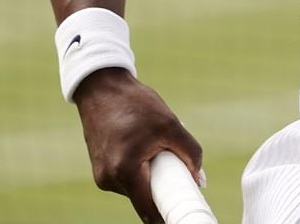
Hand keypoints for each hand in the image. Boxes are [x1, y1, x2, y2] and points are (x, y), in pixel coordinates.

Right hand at [74, 68, 203, 223]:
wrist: (102, 87)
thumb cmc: (134, 103)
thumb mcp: (170, 124)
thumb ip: (190, 152)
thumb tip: (198, 179)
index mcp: (124, 171)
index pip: (149, 210)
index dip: (169, 213)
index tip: (183, 209)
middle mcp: (108, 179)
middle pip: (145, 198)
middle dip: (162, 185)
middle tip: (172, 162)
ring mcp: (102, 175)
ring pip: (137, 187)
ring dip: (151, 174)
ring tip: (152, 144)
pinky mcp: (101, 168)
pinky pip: (127, 178)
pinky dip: (140, 168)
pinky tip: (141, 144)